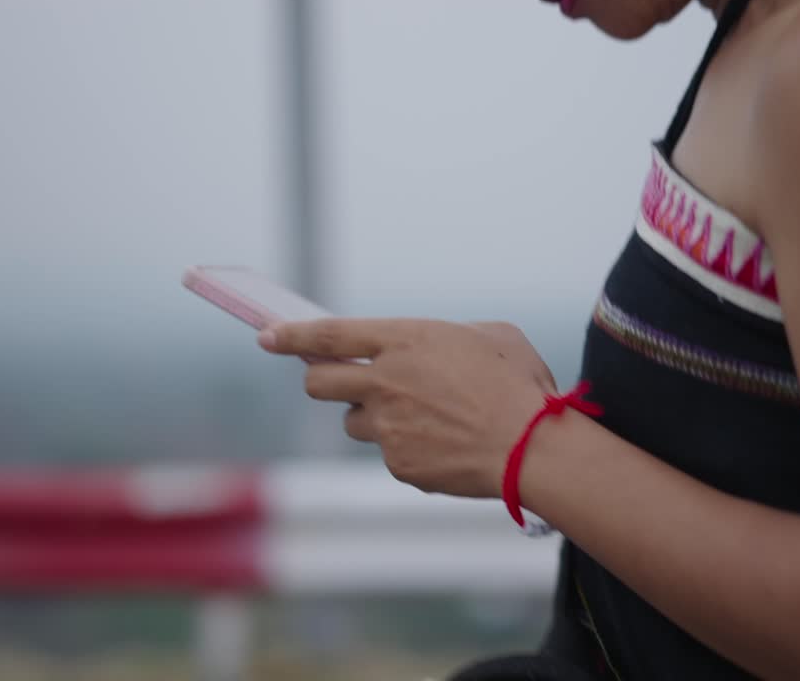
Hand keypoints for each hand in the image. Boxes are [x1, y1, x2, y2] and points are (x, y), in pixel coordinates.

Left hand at [258, 319, 552, 497]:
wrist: (531, 448)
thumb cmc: (520, 385)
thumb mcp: (492, 337)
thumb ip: (448, 337)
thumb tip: (435, 350)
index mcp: (404, 340)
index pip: (329, 335)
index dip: (291, 335)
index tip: (267, 336)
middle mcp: (384, 382)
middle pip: (319, 384)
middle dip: (322, 381)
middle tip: (341, 384)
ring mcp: (387, 428)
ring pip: (354, 424)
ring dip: (374, 419)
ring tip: (420, 418)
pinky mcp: (398, 465)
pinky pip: (390, 455)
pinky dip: (409, 450)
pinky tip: (445, 446)